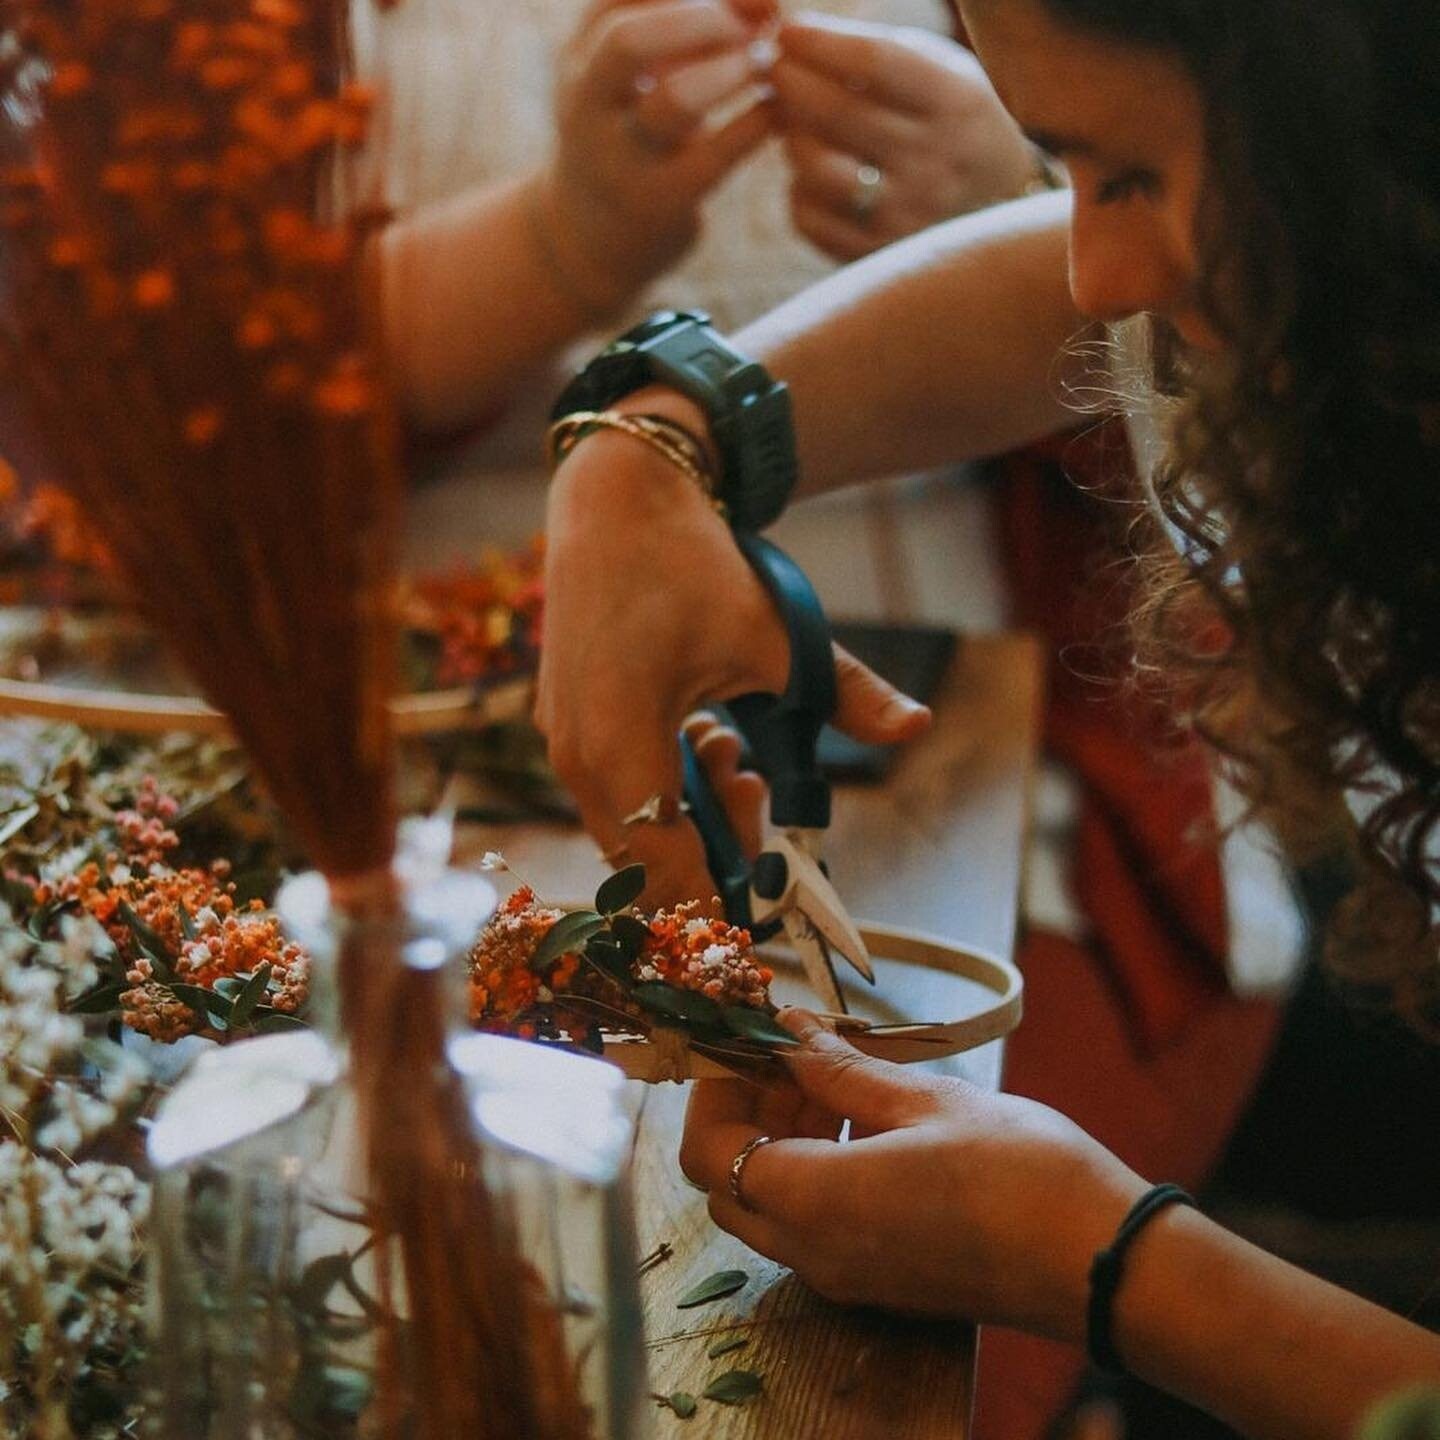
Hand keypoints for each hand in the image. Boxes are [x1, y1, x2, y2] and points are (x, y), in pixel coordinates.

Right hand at [535, 0, 777, 310]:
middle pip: (629, 41)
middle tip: (753, 26)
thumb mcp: (627, 75)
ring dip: (732, 72)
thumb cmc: (629, 133)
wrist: (591, 239)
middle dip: (703, 19)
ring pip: (675, 101)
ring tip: (765, 63)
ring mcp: (623, 159)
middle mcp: (589, 106)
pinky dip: (757, 123)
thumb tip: (765, 4)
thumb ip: (677, 29)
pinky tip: (777, 112)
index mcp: (581, 59)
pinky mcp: (661, 204)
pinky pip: (716, 156)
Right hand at [535, 399, 931, 906]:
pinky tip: (703, 732)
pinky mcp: (560, 723)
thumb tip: (917, 724)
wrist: (616, 496)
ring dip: (689, 813)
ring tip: (734, 751)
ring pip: (626, 826)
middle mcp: (576, 756)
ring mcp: (558, 740)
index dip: (718, 903)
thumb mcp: (777, 634)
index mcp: (622, 746)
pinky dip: (662, 784)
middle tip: (759, 792)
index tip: (767, 908)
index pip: (666, 871)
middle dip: (712, 850)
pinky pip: (610, 790)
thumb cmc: (689, 564)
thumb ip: (847, 694)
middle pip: (643, 859)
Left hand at [679, 1010, 1146, 1337]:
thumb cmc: (1019, 1171)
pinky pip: (812, 1226)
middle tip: (790, 1052)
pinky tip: (864, 1121)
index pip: (708, 1152)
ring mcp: (846, 1276)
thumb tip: (790, 1030)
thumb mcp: (922, 1100)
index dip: (713, 1090)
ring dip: (779, 1137)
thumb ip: (840, 1070)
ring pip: (770, 1205)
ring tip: (834, 1076)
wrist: (1101, 1260)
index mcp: (813, 1202)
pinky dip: (812, 1169)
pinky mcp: (879, 1282)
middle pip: (730, 1182)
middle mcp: (814, 1252)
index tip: (743, 1040)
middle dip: (744, 1110)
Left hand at [773, 14, 1038, 259]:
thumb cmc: (953, 122)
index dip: (821, 43)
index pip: (875, 63)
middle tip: (770, 68)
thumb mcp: (943, 72)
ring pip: (818, 171)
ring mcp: (906, 215)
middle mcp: (933, 162)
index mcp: (955, 103)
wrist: (999, 205)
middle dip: (791, 83)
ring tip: (790, 124)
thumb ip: (881, 55)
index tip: (788, 31)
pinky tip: (808, 175)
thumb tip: (796, 39)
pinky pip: (811, 220)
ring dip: (791, 139)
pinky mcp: (879, 254)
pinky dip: (797, 191)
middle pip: (839, 115)